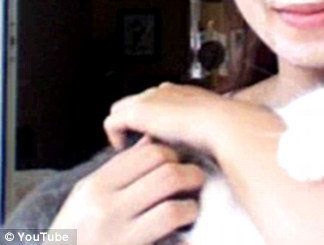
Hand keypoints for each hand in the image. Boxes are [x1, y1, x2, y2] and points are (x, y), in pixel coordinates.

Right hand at [48, 137, 204, 244]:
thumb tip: (152, 140)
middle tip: (195, 184)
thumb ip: (120, 169)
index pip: (150, 153)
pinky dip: (185, 234)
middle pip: (167, 173)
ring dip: (191, 206)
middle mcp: (105, 207)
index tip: (179, 164)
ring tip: (190, 209)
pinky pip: (172, 235)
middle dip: (191, 176)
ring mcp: (118, 235)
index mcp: (96, 185)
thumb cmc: (76, 233)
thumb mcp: (87, 196)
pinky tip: (183, 234)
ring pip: (173, 205)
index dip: (174, 155)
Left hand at [104, 82, 221, 151]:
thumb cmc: (221, 129)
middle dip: (134, 119)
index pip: (159, 99)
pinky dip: (114, 135)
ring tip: (127, 146)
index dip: (153, 117)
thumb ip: (198, 133)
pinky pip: (113, 122)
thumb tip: (197, 149)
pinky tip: (122, 148)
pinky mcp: (137, 111)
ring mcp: (149, 99)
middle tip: (138, 142)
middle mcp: (163, 91)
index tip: (155, 137)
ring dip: (123, 126)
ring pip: (121, 109)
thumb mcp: (210, 129)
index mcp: (182, 92)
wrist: (219, 124)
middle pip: (137, 101)